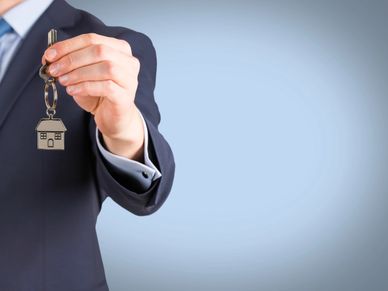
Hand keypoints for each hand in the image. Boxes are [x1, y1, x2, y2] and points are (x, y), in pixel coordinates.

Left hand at [41, 33, 143, 161]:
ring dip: (79, 73)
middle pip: (100, 51)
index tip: (50, 55)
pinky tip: (73, 90)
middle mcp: (128, 62)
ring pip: (106, 68)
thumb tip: (50, 57)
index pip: (92, 39)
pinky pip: (106, 87)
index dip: (68, 45)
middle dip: (72, 59)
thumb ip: (71, 62)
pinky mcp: (126, 96)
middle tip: (55, 69)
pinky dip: (86, 87)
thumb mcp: (83, 73)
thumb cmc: (99, 94)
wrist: (113, 118)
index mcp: (119, 49)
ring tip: (63, 81)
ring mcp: (129, 79)